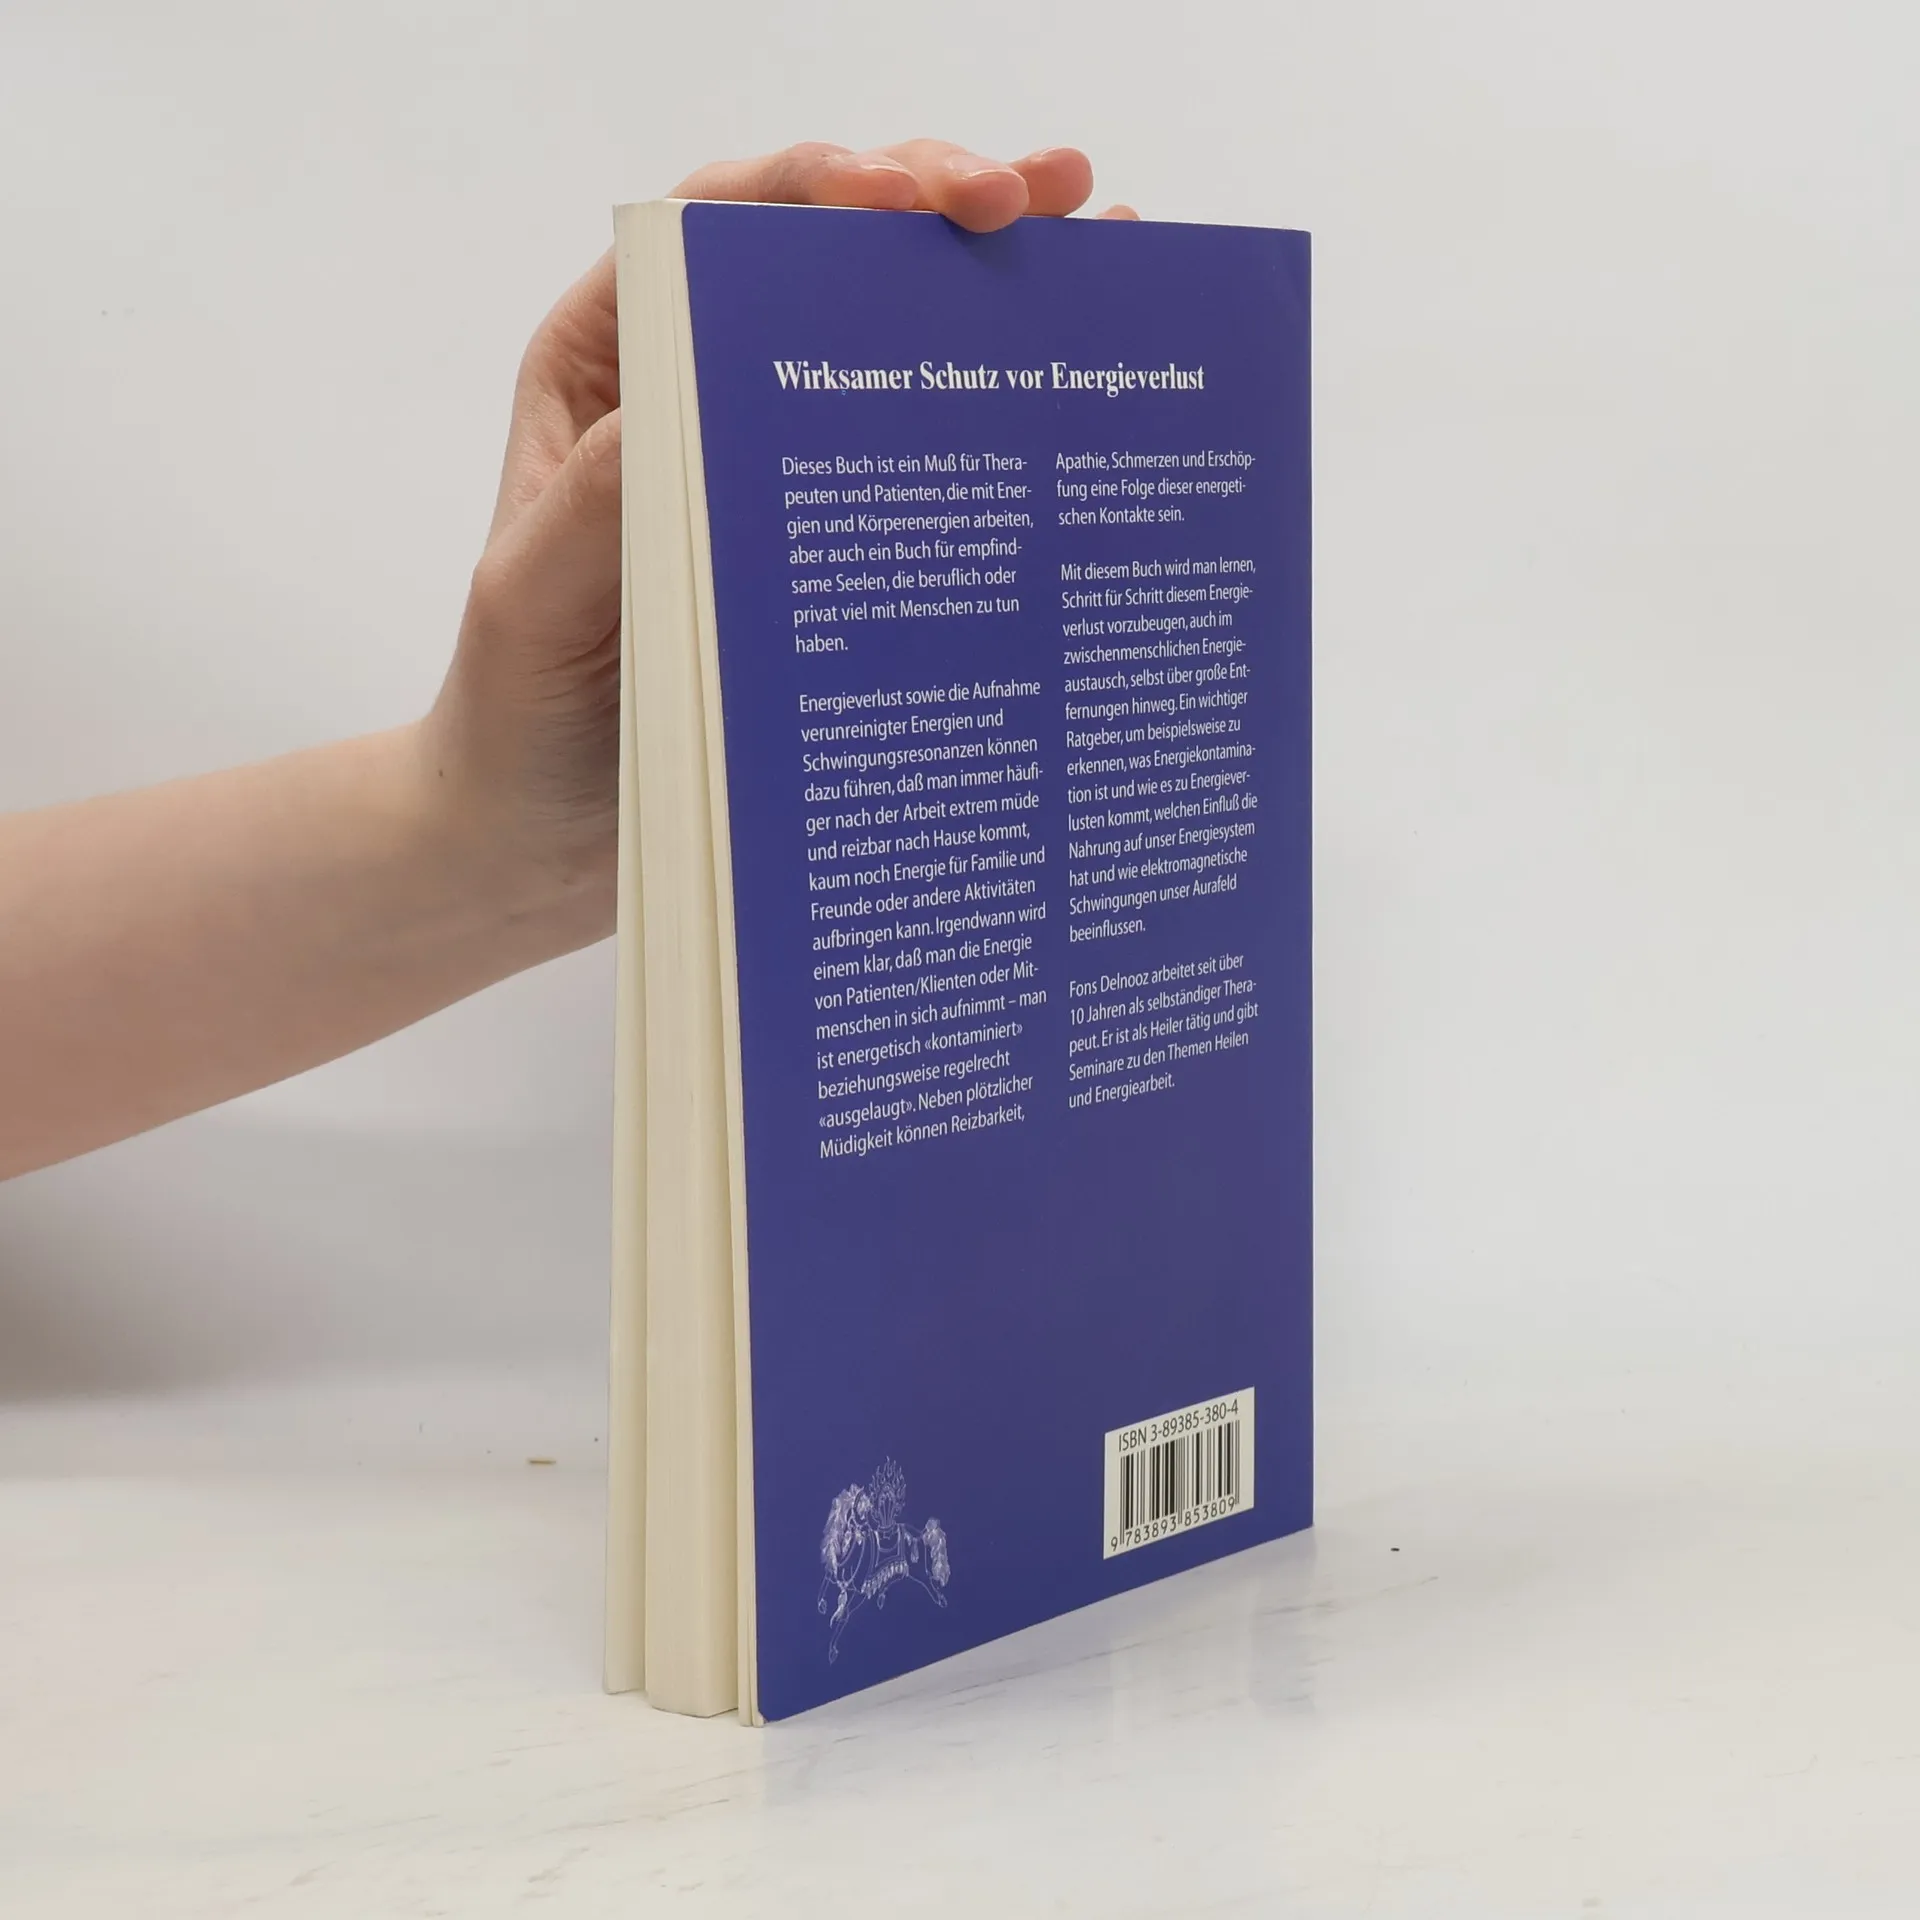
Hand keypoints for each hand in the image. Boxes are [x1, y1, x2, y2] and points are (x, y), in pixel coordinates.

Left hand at [423, 140, 1138, 938]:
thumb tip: (682, 405)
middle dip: (933, 202)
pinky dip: (1001, 396)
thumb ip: (599, 509)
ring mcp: (777, 465)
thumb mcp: (538, 604)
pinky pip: (922, 452)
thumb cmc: (519, 712)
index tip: (904, 198)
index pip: (714, 234)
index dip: (816, 191)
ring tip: (1099, 233)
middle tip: (1036, 198)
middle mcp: (700, 393)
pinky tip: (1082, 353)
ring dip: (990, 274)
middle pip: (823, 258)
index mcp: (612, 370)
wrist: (546, 838)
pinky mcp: (837, 545)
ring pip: (890, 337)